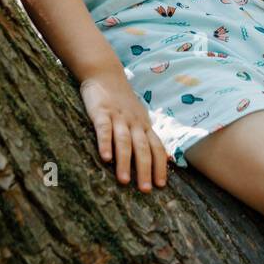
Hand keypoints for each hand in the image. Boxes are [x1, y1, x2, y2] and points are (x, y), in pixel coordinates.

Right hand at [80, 68, 171, 191]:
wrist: (105, 74)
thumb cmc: (122, 101)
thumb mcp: (138, 117)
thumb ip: (144, 135)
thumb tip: (159, 157)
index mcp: (144, 125)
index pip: (156, 147)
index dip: (160, 166)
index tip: (161, 185)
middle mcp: (134, 122)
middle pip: (143, 148)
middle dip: (146, 170)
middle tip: (146, 190)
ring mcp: (118, 117)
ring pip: (125, 141)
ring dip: (125, 162)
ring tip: (124, 181)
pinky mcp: (101, 112)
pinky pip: (104, 129)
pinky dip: (106, 143)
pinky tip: (105, 158)